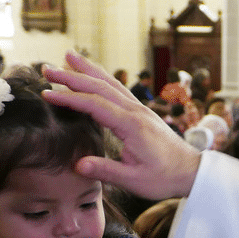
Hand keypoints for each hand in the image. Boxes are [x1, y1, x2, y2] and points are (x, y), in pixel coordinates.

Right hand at [42, 51, 201, 199]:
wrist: (191, 171)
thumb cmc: (165, 177)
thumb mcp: (135, 180)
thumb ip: (106, 171)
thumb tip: (78, 165)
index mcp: (132, 125)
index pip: (94, 105)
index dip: (69, 98)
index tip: (47, 94)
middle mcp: (136, 111)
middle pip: (100, 86)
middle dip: (72, 76)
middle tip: (47, 68)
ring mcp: (140, 109)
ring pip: (110, 83)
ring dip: (88, 70)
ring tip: (68, 56)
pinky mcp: (141, 112)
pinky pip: (118, 89)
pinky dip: (102, 78)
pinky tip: (93, 74)